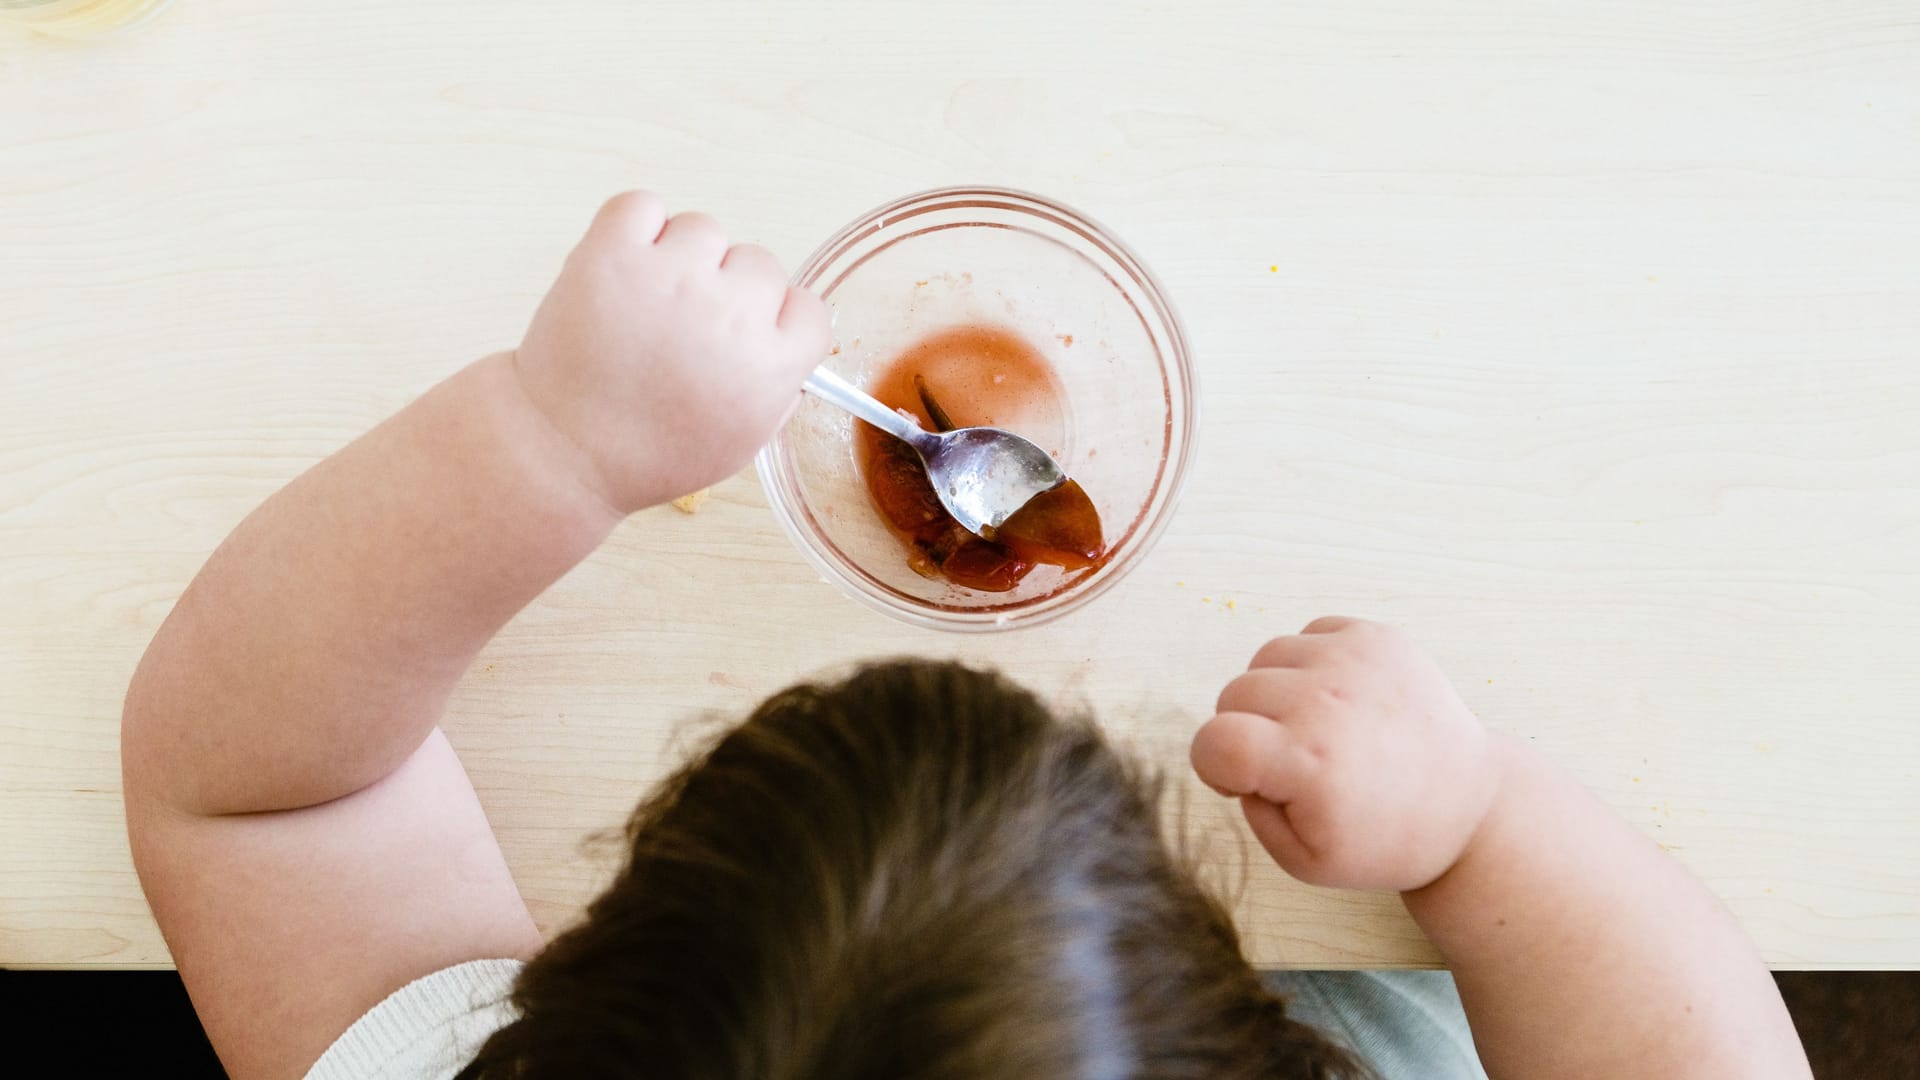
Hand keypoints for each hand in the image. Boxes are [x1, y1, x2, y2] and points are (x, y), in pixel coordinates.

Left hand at [513, 191, 829, 512]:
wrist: (565, 452)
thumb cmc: (651, 453)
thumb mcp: (742, 442)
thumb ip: (779, 388)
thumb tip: (789, 340)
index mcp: (769, 366)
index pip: (808, 309)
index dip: (777, 320)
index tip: (749, 333)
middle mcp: (728, 315)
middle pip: (759, 263)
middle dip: (728, 289)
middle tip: (686, 326)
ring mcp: (670, 278)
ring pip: (704, 230)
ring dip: (682, 256)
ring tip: (648, 302)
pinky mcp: (613, 253)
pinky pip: (644, 205)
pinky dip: (636, 228)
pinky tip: (627, 268)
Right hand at [1190, 617, 1504, 891]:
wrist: (1467, 804)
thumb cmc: (1383, 839)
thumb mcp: (1304, 861)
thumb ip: (1251, 809)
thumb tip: (1235, 757)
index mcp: (1308, 764)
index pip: (1213, 741)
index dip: (1213, 766)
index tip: (1240, 781)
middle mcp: (1328, 701)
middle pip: (1233, 694)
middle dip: (1245, 730)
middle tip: (1291, 761)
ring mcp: (1354, 660)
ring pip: (1265, 658)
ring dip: (1276, 693)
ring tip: (1318, 727)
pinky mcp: (1376, 637)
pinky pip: (1306, 635)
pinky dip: (1310, 666)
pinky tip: (1341, 701)